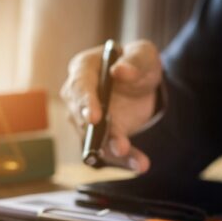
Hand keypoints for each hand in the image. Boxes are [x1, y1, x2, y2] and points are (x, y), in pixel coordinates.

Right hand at [60, 40, 162, 172]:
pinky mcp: (100, 136)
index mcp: (84, 69)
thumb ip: (134, 61)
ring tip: (137, 160)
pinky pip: (109, 151)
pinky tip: (140, 165)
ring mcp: (86, 120)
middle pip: (82, 118)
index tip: (94, 118)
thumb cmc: (137, 63)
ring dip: (115, 151)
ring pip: (95, 139)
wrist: (142, 83)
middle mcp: (78, 96)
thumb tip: (120, 70)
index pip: (79, 86)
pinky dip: (125, 160)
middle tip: (118, 146)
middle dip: (99, 134)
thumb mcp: (143, 55)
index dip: (86, 103)